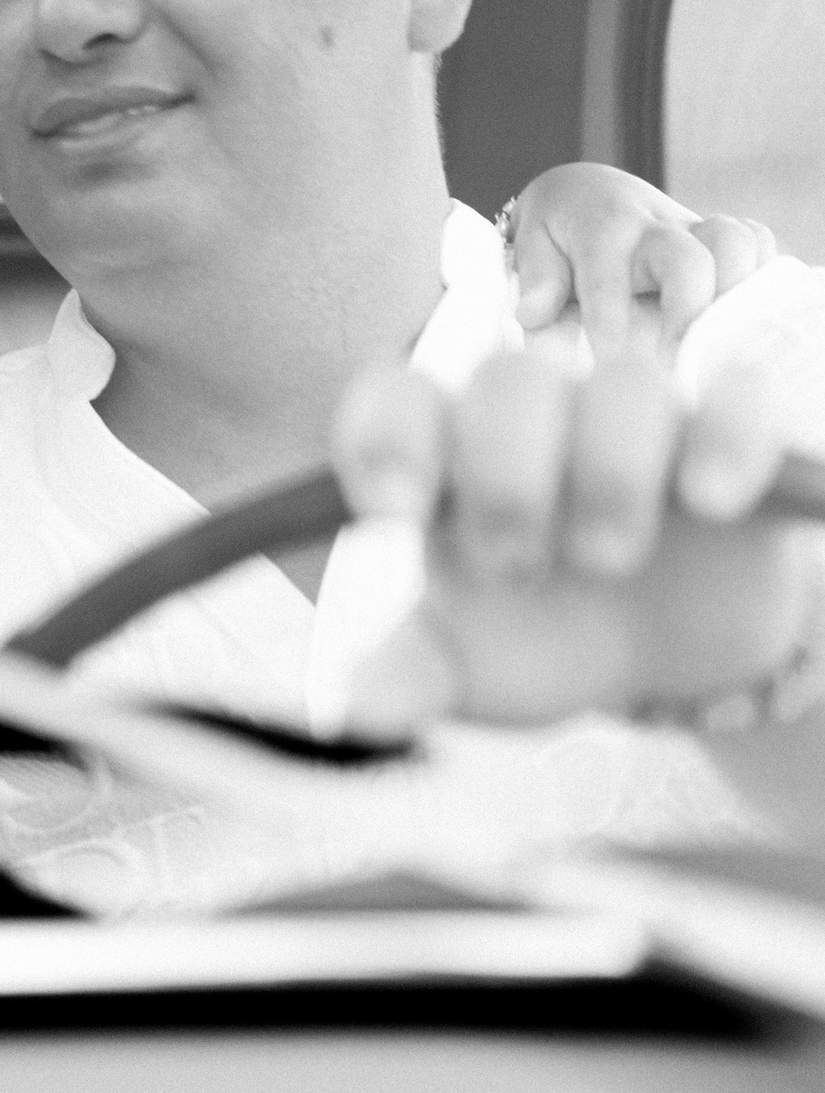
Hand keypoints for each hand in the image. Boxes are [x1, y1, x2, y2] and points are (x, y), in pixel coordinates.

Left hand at [333, 346, 812, 732]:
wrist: (658, 658)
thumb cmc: (535, 636)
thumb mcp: (463, 668)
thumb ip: (406, 678)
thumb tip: (350, 712)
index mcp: (447, 455)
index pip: (400, 399)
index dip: (386, 437)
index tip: (389, 513)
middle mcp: (536, 417)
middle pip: (511, 380)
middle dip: (506, 474)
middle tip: (513, 567)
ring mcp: (636, 422)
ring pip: (626, 383)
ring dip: (610, 472)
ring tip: (606, 560)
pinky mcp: (731, 444)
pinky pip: (742, 402)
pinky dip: (728, 441)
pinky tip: (711, 501)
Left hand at [507, 162, 777, 353]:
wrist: (587, 191)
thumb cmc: (556, 233)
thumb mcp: (531, 245)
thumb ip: (534, 280)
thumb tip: (533, 314)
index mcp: (600, 230)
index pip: (609, 277)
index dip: (612, 322)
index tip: (610, 365)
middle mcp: (654, 226)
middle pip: (687, 258)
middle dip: (685, 314)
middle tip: (674, 365)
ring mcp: (694, 230)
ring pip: (734, 243)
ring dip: (733, 293)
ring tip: (716, 346)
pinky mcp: (721, 239)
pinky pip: (758, 244)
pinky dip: (761, 276)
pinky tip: (742, 321)